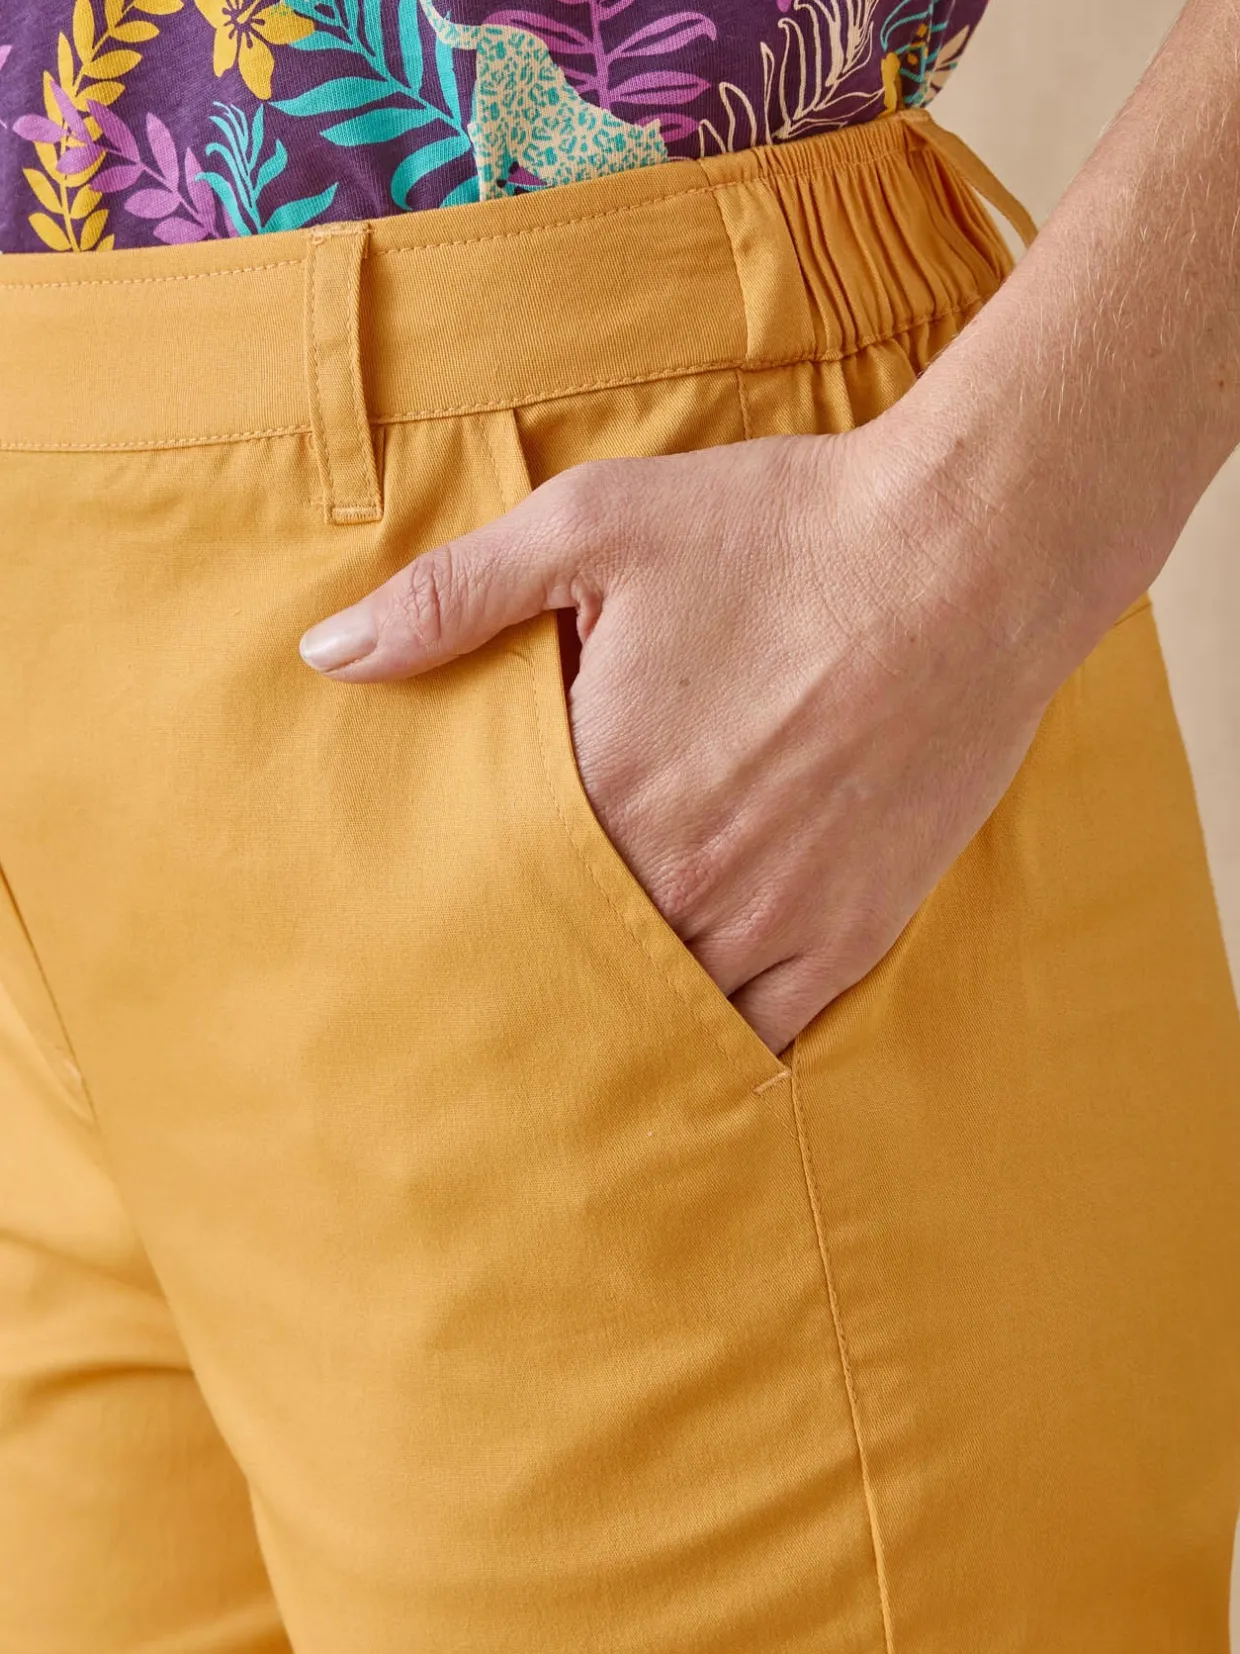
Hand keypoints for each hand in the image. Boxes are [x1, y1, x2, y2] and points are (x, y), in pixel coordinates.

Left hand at [299, 425, 1058, 1054]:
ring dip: (618, 1028)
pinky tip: (684, 1058)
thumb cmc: (784, 532)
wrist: (969, 555)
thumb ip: (455, 597)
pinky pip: (767, 1027)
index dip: (461, 923)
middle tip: (477, 1026)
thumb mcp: (596, 526)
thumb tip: (329, 654)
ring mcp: (774, 915)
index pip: (499, 893)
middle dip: (530, 986)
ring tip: (571, 1052)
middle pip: (574, 967)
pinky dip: (718, 1045)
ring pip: (666, 1014)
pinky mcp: (854, 927)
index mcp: (606, 789)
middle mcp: (682, 876)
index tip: (422, 948)